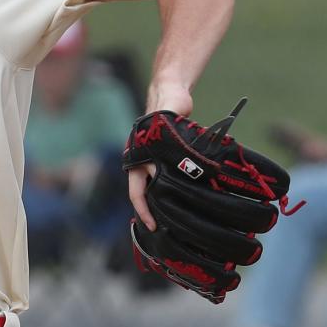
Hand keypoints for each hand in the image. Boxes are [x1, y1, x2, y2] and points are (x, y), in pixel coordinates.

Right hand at [128, 81, 193, 231]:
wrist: (171, 94)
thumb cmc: (166, 107)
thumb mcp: (164, 122)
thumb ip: (164, 137)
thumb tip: (168, 160)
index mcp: (138, 158)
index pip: (136, 191)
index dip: (143, 210)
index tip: (153, 225)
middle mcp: (143, 163)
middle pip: (147, 195)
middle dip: (155, 213)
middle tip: (169, 232)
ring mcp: (154, 162)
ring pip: (158, 189)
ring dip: (167, 204)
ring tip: (180, 221)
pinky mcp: (167, 160)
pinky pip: (170, 180)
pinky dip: (177, 191)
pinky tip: (190, 200)